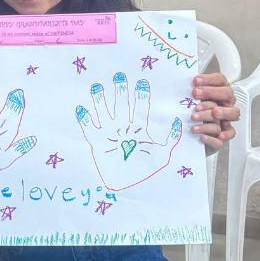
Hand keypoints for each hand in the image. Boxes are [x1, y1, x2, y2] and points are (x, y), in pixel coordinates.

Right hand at [76, 73, 182, 191]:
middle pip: (121, 105)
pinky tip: (81, 109)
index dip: (141, 95)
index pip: (140, 108)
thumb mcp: (163, 154)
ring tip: (97, 87)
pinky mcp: (97, 142)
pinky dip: (85, 119)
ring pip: (104, 112)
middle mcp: (123, 127)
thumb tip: (178, 121)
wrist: (127, 184)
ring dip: (100, 100)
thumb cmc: (144, 168)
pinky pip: (89, 128)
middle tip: (119, 76)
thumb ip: (171, 138)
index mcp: (138, 128)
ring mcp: (109, 133)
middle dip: (120, 91)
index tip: (142, 82)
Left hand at [191, 72, 239, 147]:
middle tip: (196, 94)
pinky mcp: (224, 135)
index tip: (195, 81)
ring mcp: (227, 119)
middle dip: (211, 93)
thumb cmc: (192, 112)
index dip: (209, 80)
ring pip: (232, 113)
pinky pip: (228, 134)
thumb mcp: (189, 100)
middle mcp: (226, 104)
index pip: (220, 80)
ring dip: (215, 113)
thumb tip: (180, 84)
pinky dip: (215, 136)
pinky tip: (202, 135)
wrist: (192, 134)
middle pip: (228, 94)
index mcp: (219, 92)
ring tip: (195, 116)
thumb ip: (189, 92)